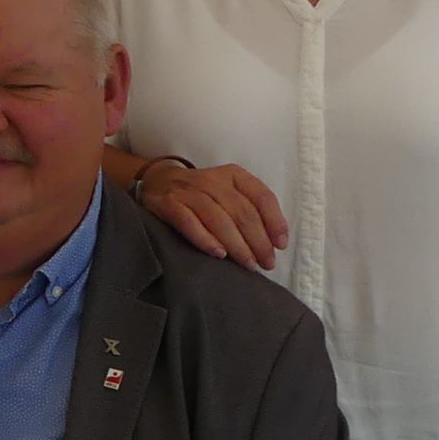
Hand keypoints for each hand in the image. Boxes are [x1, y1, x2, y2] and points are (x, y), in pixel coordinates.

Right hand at [135, 161, 287, 271]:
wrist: (158, 182)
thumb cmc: (202, 193)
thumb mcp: (228, 190)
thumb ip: (249, 208)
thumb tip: (273, 241)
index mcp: (233, 175)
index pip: (261, 196)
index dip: (275, 221)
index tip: (280, 245)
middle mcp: (213, 180)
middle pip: (242, 213)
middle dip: (258, 242)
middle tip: (266, 263)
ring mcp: (190, 191)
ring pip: (220, 220)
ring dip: (237, 246)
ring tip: (248, 264)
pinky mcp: (170, 204)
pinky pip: (190, 223)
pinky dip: (206, 240)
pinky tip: (219, 255)